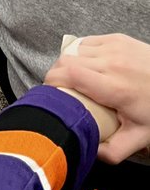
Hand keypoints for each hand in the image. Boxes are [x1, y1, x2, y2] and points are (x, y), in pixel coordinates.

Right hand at [45, 34, 149, 162]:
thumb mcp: (138, 138)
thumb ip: (111, 151)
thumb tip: (86, 150)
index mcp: (115, 88)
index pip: (70, 75)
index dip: (52, 82)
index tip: (50, 94)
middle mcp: (113, 63)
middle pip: (66, 61)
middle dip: (55, 75)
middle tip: (59, 90)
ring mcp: (115, 47)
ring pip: (73, 50)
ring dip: (67, 63)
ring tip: (72, 79)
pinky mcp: (116, 38)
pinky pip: (86, 42)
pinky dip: (80, 53)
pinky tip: (86, 66)